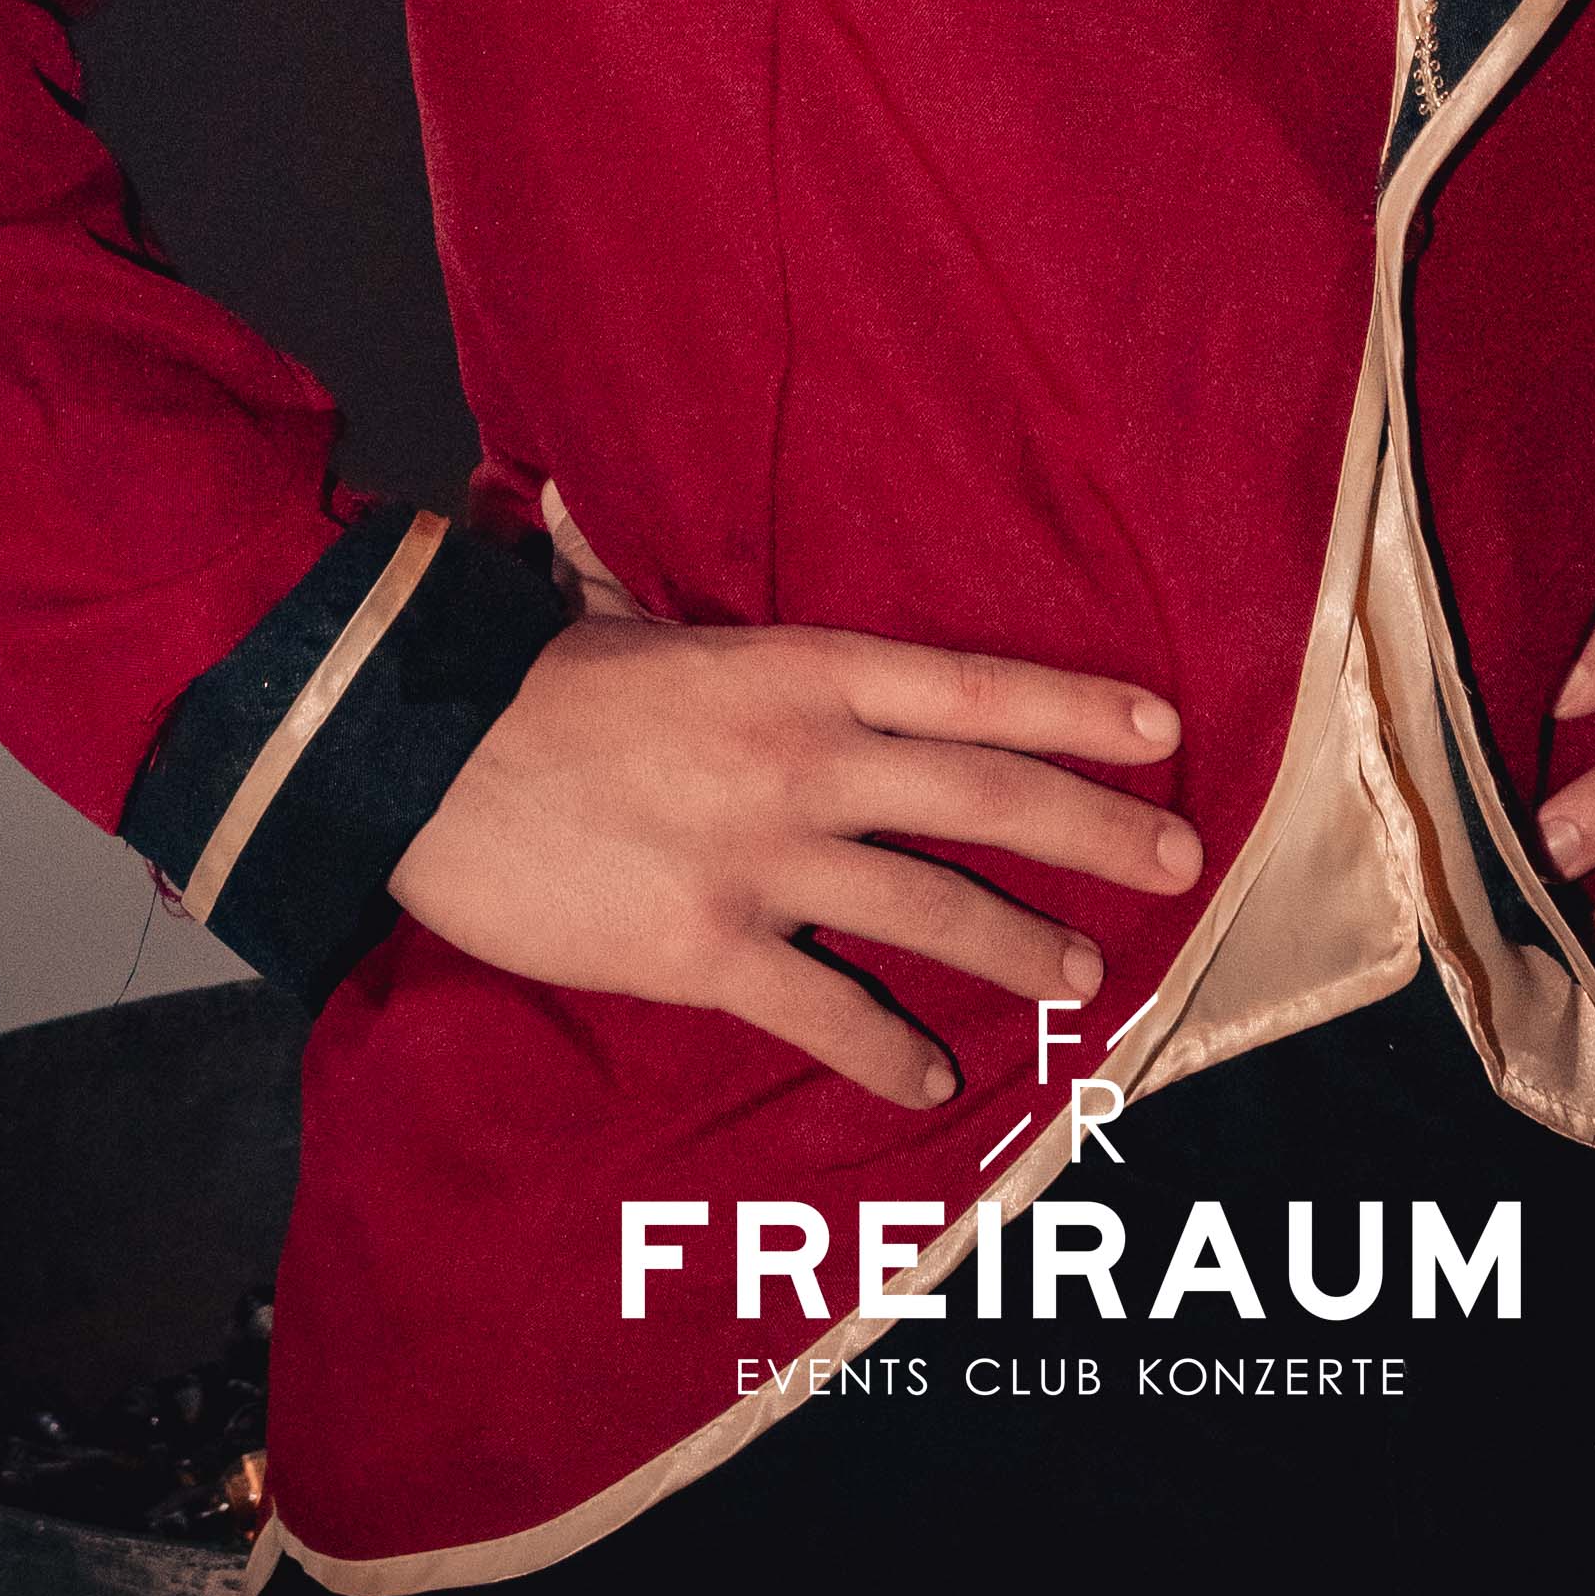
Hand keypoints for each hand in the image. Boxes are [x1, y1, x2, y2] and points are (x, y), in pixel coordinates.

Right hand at [391, 614, 1200, 1110]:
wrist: (417, 752)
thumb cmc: (521, 675)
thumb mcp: (618, 610)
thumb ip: (642, 578)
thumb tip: (586, 511)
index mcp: (798, 667)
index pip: (973, 685)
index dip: (1076, 707)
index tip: (1160, 730)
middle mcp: (806, 759)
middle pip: (985, 793)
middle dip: (1095, 828)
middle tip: (1177, 862)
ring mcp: (763, 858)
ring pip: (930, 908)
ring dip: (1019, 947)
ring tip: (1082, 982)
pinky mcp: (707, 950)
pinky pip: (826, 1013)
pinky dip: (888, 1055)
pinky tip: (930, 1084)